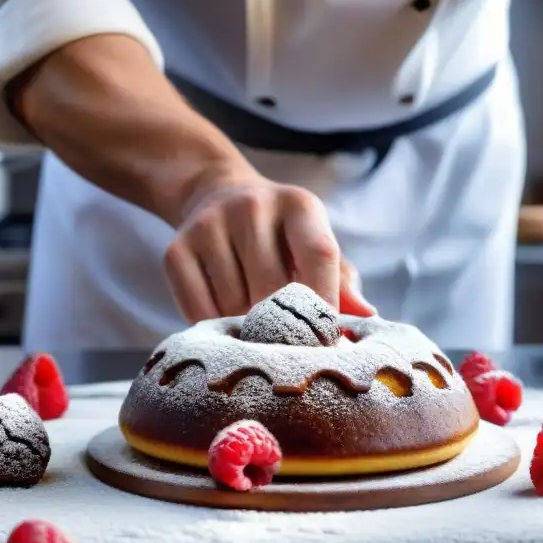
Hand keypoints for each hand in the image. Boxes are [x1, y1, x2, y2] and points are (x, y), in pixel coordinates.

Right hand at [164, 173, 376, 321]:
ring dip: (247, 329)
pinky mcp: (176, 249)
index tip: (328, 340)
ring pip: (234, 305)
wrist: (215, 193)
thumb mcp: (314, 244)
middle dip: (285, 327)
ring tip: (256, 329)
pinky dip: (215, 328)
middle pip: (273, 288)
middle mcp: (252, 206)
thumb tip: (365, 316)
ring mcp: (209, 225)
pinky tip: (225, 324)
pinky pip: (198, 310)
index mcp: (298, 204)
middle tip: (290, 348)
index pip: (319, 255)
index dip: (325, 303)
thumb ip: (342, 280)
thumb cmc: (281, 236)